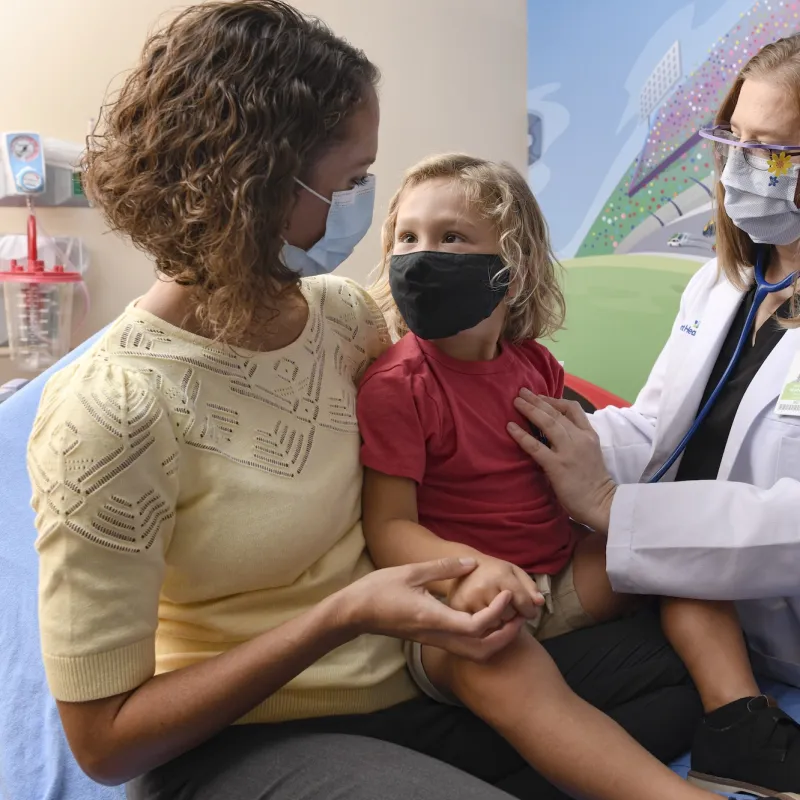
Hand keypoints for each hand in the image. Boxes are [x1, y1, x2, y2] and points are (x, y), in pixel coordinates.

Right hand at [339, 558, 525, 661]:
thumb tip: (472, 563)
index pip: (476, 626)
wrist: (355, 613)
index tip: (506, 594)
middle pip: (482, 650)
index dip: (496, 613)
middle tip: (518, 614)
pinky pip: (464, 647)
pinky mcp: (431, 640)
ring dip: (496, 639)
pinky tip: (485, 618)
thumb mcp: (411, 572)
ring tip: (506, 618)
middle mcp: (437, 635)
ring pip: (474, 653)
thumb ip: (444, 568)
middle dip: (505, 635)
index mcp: (433, 618)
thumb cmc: (379, 590)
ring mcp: (434, 641)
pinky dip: (482, 638)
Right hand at [448, 556, 543, 621]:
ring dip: (500, 622)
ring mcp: (469, 600)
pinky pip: (480, 627)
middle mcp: (483, 588)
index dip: (530, 610)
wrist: (462, 568)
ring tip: (498, 612)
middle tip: (511, 610)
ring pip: (495, 624)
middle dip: (514, 615)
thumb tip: (540, 603)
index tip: (530, 612)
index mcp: (500, 575)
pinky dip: (486, 625)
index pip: (522, 602)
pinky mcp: (459, 609)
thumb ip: (529, 587)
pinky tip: (486, 616)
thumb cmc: (493, 571)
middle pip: (509, 616)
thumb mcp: (514, 572)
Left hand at [508, 389, 616, 533]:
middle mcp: (579, 439)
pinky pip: (536, 447)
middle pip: (556, 413)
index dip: (554, 400)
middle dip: (537, 400)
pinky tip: (510, 427)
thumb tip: (553, 433)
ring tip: (516, 402)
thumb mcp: (590, 454)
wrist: (603, 504)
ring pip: (548, 423)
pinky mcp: (558, 466)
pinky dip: (522, 435)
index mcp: (589, 435)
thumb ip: (575, 441)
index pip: (572, 409)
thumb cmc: (594, 483)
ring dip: (530, 410)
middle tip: (521, 391)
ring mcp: (569, 452)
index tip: (540, 397)